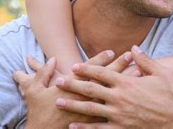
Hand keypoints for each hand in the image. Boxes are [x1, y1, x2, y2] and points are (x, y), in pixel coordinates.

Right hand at [13, 50, 133, 127]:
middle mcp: (82, 96)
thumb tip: (52, 58)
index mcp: (69, 87)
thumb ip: (42, 73)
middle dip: (117, 66)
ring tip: (138, 73)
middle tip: (130, 56)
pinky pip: (111, 110)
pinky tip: (133, 95)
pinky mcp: (92, 121)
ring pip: (110, 93)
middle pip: (104, 79)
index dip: (100, 60)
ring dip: (124, 82)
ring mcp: (88, 109)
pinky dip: (122, 101)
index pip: (88, 70)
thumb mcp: (33, 90)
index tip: (112, 51)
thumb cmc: (37, 112)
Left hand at [55, 45, 172, 127]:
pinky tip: (72, 126)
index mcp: (127, 83)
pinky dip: (84, 128)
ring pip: (90, 109)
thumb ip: (145, 60)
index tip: (74, 66)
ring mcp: (119, 115)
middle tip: (59, 82)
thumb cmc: (170, 95)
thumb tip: (133, 47)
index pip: (102, 73)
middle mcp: (119, 98)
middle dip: (73, 85)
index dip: (87, 69)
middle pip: (91, 89)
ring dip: (73, 105)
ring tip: (59, 102)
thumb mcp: (161, 73)